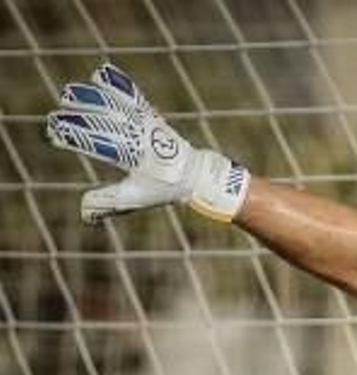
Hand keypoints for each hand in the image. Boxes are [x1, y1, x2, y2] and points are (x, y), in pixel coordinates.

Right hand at [44, 62, 248, 223]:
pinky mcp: (150, 116)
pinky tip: (101, 71)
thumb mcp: (136, 198)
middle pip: (104, 123)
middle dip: (78, 118)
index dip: (77, 139)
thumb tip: (84, 216)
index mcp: (134, 158)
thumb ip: (109, 203)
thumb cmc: (164, 188)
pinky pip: (133, 97)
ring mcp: (146, 124)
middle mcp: (140, 138)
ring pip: (116, 106)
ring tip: (67, 92)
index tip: (56, 136)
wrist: (196, 174)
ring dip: (91, 97)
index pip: (100, 145)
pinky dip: (119, 84)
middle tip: (54, 117)